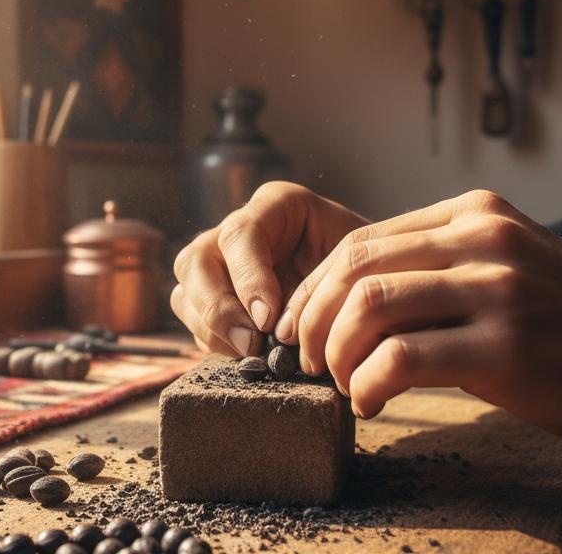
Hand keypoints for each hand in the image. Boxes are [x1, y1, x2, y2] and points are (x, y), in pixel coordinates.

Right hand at [171, 182, 367, 357]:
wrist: (375, 288)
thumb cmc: (373, 270)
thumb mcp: (361, 261)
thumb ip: (328, 283)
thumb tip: (286, 331)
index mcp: (278, 205)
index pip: (241, 233)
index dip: (248, 278)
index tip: (268, 318)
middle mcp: (241, 229)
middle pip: (197, 259)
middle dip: (218, 307)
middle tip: (250, 343)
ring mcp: (222, 264)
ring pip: (186, 289)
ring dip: (211, 327)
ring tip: (250, 353)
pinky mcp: (216, 298)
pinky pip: (193, 319)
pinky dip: (214, 341)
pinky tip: (247, 355)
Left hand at [288, 189, 561, 450]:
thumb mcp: (500, 266)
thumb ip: (432, 267)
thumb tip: (345, 300)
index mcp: (473, 214)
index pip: (362, 240)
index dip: (314, 287)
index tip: (298, 324)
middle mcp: (483, 239)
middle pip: (355, 267)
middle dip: (314, 317)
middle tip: (307, 358)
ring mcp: (498, 288)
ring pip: (370, 305)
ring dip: (336, 352)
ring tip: (339, 382)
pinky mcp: (507, 346)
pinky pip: (402, 358)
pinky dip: (367, 383)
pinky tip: (370, 402)